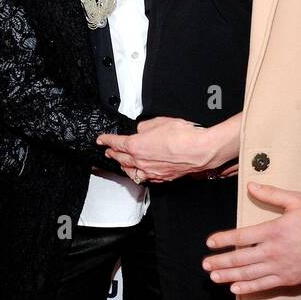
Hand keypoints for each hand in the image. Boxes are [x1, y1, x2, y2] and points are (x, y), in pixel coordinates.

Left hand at [97, 116, 220, 181]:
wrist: (199, 151)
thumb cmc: (182, 136)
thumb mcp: (159, 122)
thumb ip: (145, 127)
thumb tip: (141, 130)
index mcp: (136, 146)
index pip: (116, 143)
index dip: (106, 140)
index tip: (101, 140)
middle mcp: (140, 162)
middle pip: (121, 158)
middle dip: (113, 153)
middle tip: (108, 150)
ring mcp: (151, 172)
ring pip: (131, 171)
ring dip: (123, 165)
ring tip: (120, 162)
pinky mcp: (162, 178)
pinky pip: (144, 177)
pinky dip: (138, 173)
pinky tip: (139, 172)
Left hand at [202, 184, 300, 293]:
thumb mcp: (295, 201)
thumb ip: (271, 193)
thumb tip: (251, 186)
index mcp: (272, 231)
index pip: (241, 236)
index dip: (223, 239)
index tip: (210, 242)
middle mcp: (272, 251)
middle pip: (240, 258)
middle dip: (220, 261)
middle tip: (205, 264)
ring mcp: (278, 267)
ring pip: (248, 274)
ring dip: (228, 275)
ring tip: (214, 276)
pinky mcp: (286, 279)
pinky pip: (262, 285)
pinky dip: (247, 288)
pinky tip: (234, 288)